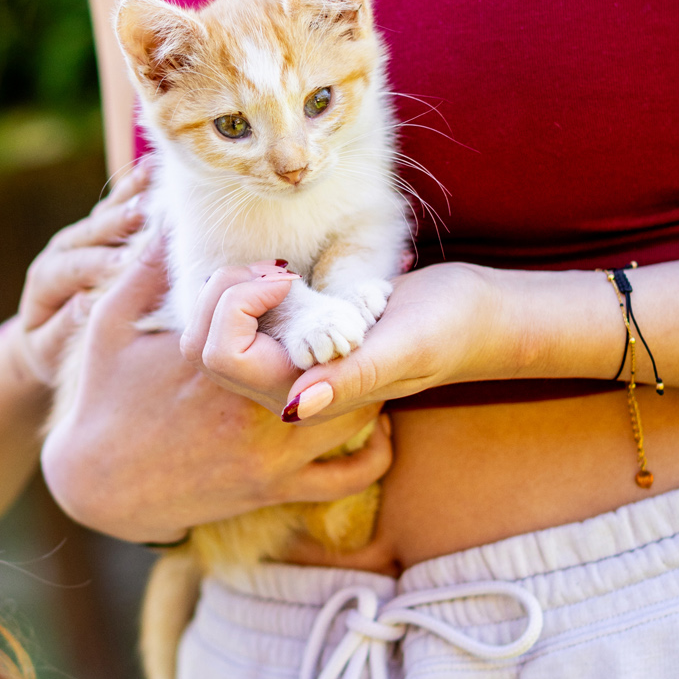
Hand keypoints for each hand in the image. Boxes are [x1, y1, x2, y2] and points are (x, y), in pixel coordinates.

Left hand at [11, 161, 150, 387]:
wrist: (43, 334)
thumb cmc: (49, 347)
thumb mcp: (47, 347)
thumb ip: (62, 326)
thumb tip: (86, 304)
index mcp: (46, 279)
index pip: (74, 268)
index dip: (100, 264)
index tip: (126, 263)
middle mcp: (62, 249)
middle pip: (91, 233)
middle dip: (118, 224)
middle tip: (144, 216)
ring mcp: (82, 236)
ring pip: (105, 213)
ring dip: (129, 196)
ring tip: (152, 179)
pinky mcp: (99, 229)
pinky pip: (116, 204)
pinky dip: (134, 187)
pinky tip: (153, 168)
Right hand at [41, 237, 391, 540]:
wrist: (101, 485)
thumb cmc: (103, 400)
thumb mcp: (109, 325)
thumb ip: (142, 270)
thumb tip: (167, 214)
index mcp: (207, 368)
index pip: (247, 308)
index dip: (251, 284)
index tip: (262, 279)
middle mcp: (248, 412)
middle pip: (322, 358)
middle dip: (328, 328)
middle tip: (319, 314)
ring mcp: (269, 456)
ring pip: (352, 415)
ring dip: (360, 383)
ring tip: (346, 357)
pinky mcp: (277, 490)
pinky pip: (349, 476)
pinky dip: (373, 454)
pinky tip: (372, 428)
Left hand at [188, 258, 513, 426]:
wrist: (476, 317)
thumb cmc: (448, 329)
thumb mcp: (404, 348)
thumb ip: (352, 377)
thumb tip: (297, 408)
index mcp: (302, 397)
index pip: (220, 355)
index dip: (235, 306)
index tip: (284, 277)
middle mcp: (285, 387)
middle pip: (202, 346)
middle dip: (223, 295)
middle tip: (277, 270)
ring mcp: (286, 366)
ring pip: (213, 332)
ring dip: (232, 290)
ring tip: (281, 273)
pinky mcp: (292, 342)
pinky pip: (236, 321)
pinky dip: (246, 289)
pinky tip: (285, 277)